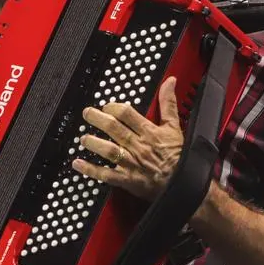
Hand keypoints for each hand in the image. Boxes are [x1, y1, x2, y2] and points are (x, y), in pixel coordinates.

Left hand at [73, 76, 183, 200]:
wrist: (184, 182)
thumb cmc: (178, 156)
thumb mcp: (174, 126)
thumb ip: (169, 103)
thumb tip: (170, 81)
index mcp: (149, 132)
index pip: (127, 114)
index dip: (113, 108)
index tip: (106, 106)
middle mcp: (138, 146)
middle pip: (114, 129)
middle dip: (97, 119)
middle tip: (87, 113)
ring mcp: (131, 163)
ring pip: (109, 151)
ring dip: (93, 143)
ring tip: (83, 138)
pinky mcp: (127, 180)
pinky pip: (106, 175)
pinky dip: (91, 170)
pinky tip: (78, 164)